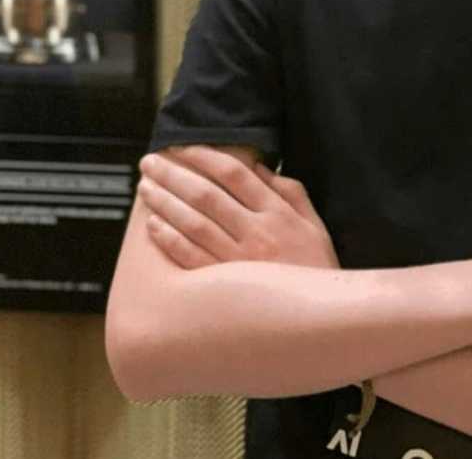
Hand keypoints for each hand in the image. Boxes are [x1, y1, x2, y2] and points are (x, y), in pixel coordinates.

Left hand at [137, 146, 340, 270]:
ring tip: (145, 188)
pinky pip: (192, 260)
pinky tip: (153, 226)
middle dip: (173, 175)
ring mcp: (239, 262)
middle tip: (149, 162)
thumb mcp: (314, 223)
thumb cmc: (317, 270)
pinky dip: (170, 241)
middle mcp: (256, 233)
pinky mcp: (227, 290)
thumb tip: (258, 168)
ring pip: (193, 224)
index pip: (233, 173)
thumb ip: (289, 191)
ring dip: (165, 203)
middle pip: (206, 195)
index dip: (204, 156)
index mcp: (277, 213)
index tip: (182, 148)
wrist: (325, 323)